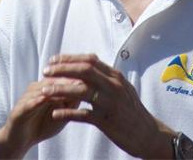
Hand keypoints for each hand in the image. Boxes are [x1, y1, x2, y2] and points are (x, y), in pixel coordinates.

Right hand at [0, 78, 82, 158]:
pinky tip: (44, 99)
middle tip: (81, 78)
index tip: (90, 75)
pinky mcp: (19, 110)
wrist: (20, 140)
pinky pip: (29, 104)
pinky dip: (37, 100)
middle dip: (68, 79)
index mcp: (47, 87)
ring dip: (54, 88)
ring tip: (66, 87)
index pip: (63, 77)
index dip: (75, 75)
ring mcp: (27, 97)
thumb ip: (72, 103)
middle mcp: (37, 88)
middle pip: (54, 80)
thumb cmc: (43, 124)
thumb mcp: (61, 114)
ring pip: (42, 89)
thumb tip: (87, 91)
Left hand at [42, 53, 174, 158]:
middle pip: (84, 71)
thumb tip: (90, 66)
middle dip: (62, 69)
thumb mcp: (123, 89)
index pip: (90, 60)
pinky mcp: (107, 121)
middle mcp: (113, 86)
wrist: (148, 134)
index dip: (70, 58)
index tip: (54, 60)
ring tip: (44, 90)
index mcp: (115, 76)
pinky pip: (83, 115)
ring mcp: (110, 103)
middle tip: (45, 71)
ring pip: (81, 90)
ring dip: (60, 89)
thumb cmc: (132, 111)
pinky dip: (67, 113)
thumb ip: (107, 78)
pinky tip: (55, 113)